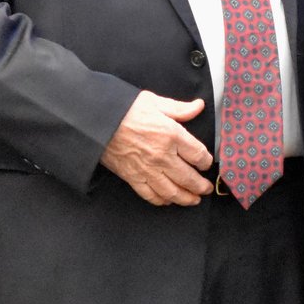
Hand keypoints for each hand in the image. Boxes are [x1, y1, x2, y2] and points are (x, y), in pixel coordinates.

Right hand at [99, 92, 211, 206]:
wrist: (97, 121)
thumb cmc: (125, 109)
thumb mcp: (155, 102)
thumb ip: (179, 108)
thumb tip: (199, 106)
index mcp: (171, 135)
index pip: (198, 155)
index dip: (206, 161)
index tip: (206, 163)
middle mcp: (162, 156)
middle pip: (189, 178)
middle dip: (201, 186)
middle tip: (206, 188)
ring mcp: (148, 170)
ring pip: (173, 192)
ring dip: (186, 198)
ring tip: (194, 199)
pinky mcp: (133, 178)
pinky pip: (151, 195)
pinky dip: (162, 200)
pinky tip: (168, 200)